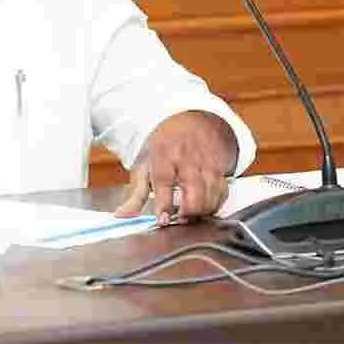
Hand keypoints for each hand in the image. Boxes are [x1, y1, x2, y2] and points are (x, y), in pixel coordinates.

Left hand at [115, 111, 235, 222]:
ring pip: (210, 192)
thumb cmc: (163, 148)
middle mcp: (186, 158)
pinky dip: (216, 204)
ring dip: (203, 210)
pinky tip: (206, 209)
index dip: (164, 202)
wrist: (190, 124)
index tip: (163, 219)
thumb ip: (135, 195)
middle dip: (190, 209)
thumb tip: (120, 216)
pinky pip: (222, 191)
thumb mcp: (144, 166)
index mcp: (164, 156)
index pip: (164, 180)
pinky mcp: (219, 168)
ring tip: (192, 217)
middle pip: (193, 188)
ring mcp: (205, 162)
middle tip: (182, 220)